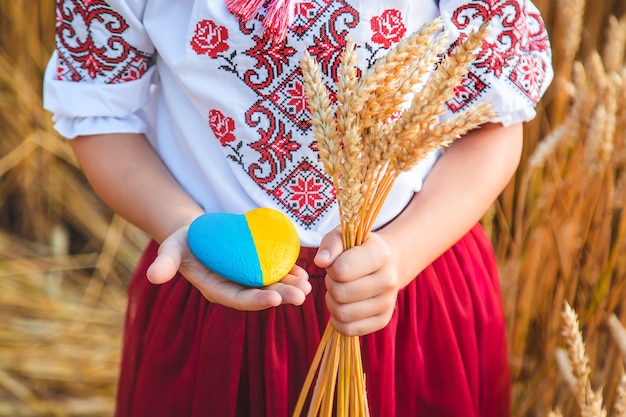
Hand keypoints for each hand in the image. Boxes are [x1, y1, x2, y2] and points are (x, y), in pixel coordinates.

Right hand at [146, 224, 311, 310]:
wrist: (194, 233)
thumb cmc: (181, 242)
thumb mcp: (170, 249)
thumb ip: (164, 263)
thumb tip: (153, 276)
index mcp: (216, 289)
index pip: (239, 299)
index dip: (257, 300)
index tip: (275, 298)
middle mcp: (234, 287)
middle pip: (260, 295)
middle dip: (282, 296)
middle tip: (302, 296)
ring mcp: (246, 278)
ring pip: (272, 285)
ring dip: (290, 286)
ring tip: (308, 286)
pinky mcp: (254, 267)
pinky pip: (275, 271)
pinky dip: (289, 271)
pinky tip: (303, 271)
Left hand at [314, 228, 401, 335]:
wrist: (386, 263)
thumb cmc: (358, 249)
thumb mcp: (343, 236)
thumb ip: (330, 245)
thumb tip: (320, 261)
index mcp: (380, 254)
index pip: (342, 270)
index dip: (331, 268)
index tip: (336, 264)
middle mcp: (388, 280)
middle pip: (341, 293)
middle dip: (330, 285)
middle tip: (336, 279)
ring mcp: (388, 302)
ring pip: (343, 313)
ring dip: (332, 302)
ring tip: (338, 291)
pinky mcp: (383, 320)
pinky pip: (349, 329)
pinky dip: (337, 320)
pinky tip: (341, 306)